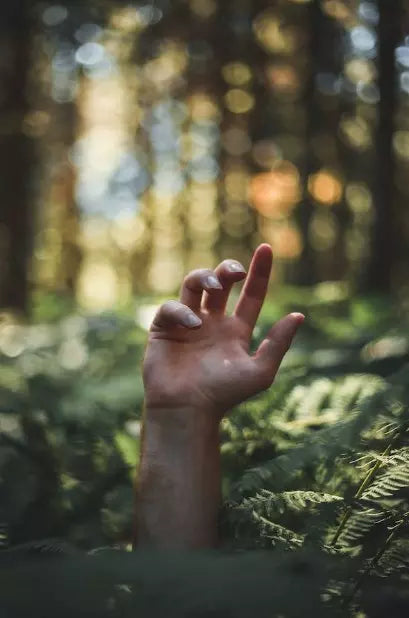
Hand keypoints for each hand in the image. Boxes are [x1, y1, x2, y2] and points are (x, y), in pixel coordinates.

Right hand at [143, 244, 303, 418]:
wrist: (188, 411)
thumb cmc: (225, 396)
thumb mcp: (260, 371)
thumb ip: (279, 343)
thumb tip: (299, 315)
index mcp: (236, 330)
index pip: (251, 295)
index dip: (259, 272)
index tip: (267, 248)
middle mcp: (213, 322)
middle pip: (221, 283)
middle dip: (227, 269)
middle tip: (235, 271)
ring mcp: (187, 324)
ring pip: (194, 284)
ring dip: (204, 276)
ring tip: (212, 283)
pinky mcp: (164, 329)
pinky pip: (171, 307)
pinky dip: (181, 310)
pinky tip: (192, 326)